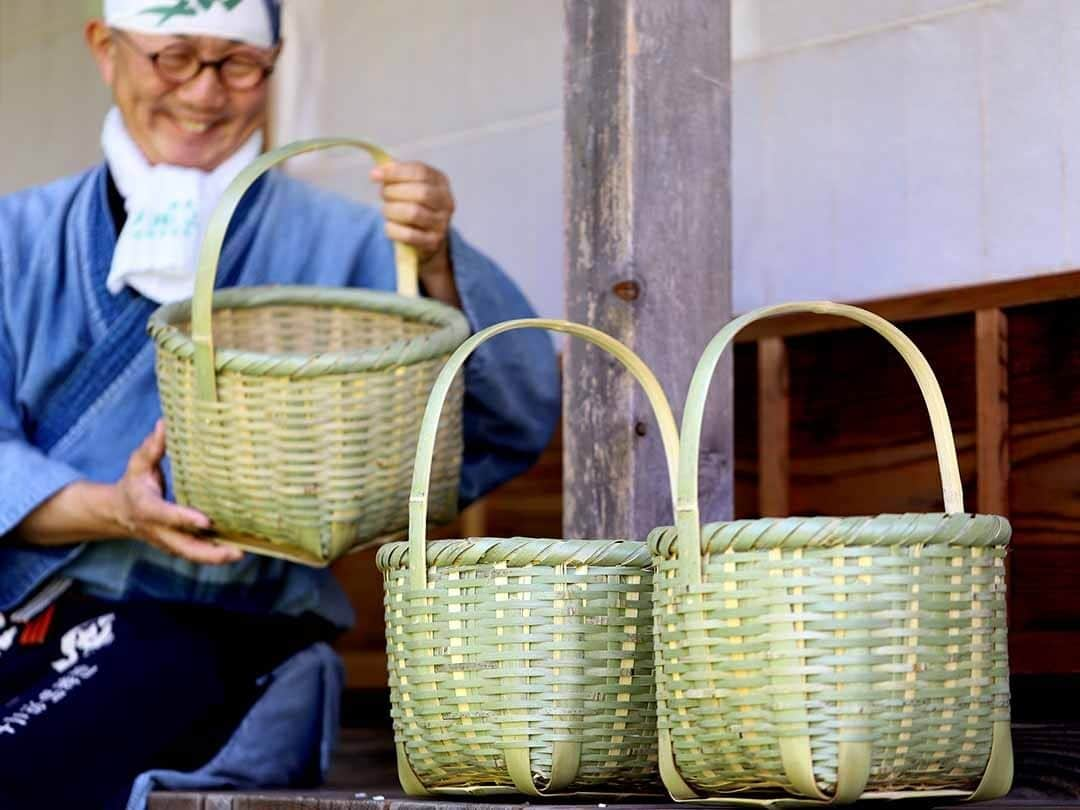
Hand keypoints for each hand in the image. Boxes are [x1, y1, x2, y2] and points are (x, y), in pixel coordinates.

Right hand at [113, 420, 241, 564]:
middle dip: (209, 553)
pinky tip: (237, 551)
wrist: (118, 512)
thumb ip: (152, 447)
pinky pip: (195, 554)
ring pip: (191, 555)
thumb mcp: (138, 464)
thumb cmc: (133, 483)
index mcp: (146, 507)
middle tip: (236, 552)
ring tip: (242, 554)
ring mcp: (167, 542)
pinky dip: (214, 556)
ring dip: (216, 558)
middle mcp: (158, 529)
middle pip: (183, 547)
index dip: (184, 519)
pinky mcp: (175, 546)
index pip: (166, 515)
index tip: (205, 521)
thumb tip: (165, 423)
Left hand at [371, 162, 459, 305]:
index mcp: (442, 183)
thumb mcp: (409, 192)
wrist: (430, 251)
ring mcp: (443, 225)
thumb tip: (378, 169)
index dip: (395, 172)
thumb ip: (396, 178)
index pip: (420, 171)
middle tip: (383, 199)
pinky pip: (409, 236)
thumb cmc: (413, 215)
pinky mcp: (433, 245)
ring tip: (386, 214)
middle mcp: (447, 203)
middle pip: (418, 192)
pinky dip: (393, 231)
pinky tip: (389, 230)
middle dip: (393, 195)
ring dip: (392, 213)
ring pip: (413, 213)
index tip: (374, 177)